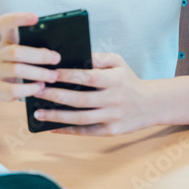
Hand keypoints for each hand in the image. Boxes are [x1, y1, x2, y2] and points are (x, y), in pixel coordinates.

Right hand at [0, 12, 59, 100]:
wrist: (1, 82)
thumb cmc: (21, 62)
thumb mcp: (27, 50)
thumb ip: (39, 46)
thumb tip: (62, 47)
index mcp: (8, 39)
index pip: (5, 23)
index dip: (18, 18)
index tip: (35, 17)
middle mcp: (0, 53)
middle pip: (15, 51)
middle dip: (39, 55)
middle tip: (57, 59)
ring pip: (16, 70)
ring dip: (38, 73)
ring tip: (53, 76)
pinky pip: (13, 89)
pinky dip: (30, 89)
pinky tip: (40, 87)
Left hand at [32, 52, 160, 134]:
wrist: (152, 104)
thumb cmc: (128, 80)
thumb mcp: (117, 62)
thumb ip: (96, 57)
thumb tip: (73, 56)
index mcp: (114, 80)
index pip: (87, 77)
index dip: (66, 76)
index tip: (48, 73)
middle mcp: (114, 99)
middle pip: (80, 99)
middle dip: (55, 96)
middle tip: (35, 91)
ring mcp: (113, 117)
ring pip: (81, 118)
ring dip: (57, 116)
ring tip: (38, 112)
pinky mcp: (111, 131)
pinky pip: (86, 132)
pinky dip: (68, 131)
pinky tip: (52, 128)